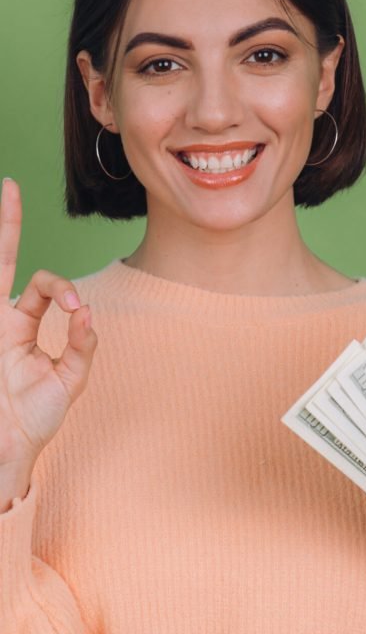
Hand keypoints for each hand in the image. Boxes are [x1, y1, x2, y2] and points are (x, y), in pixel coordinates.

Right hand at [0, 179, 97, 483]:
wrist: (8, 449)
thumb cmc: (35, 418)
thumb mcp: (69, 381)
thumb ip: (82, 347)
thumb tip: (88, 313)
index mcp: (22, 326)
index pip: (42, 286)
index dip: (63, 290)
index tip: (77, 310)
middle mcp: (1, 318)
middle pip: (2, 259)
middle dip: (6, 223)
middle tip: (8, 185)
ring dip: (4, 233)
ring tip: (9, 193)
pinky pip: (1, 296)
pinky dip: (38, 293)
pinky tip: (42, 275)